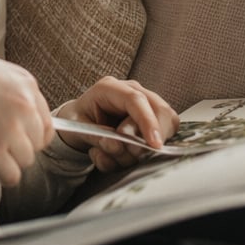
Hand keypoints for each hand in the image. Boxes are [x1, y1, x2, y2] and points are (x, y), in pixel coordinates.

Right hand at [0, 43, 54, 186]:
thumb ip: (6, 89)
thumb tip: (7, 109)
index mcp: (25, 83)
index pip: (46, 122)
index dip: (30, 135)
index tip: (17, 139)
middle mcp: (24, 105)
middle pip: (37, 143)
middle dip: (18, 147)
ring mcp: (10, 127)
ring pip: (25, 160)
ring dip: (8, 160)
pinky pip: (11, 175)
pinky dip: (2, 175)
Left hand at [56, 76, 179, 171]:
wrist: (80, 124)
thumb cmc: (79, 121)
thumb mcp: (78, 129)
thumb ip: (96, 137)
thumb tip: (117, 145)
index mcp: (110, 88)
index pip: (136, 100)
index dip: (147, 122)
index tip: (154, 145)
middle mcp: (132, 92)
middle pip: (161, 111)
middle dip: (147, 138)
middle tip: (126, 151)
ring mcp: (145, 106)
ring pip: (165, 128)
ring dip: (139, 152)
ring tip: (111, 153)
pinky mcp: (153, 121)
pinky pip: (162, 140)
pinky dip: (140, 156)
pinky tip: (115, 156)